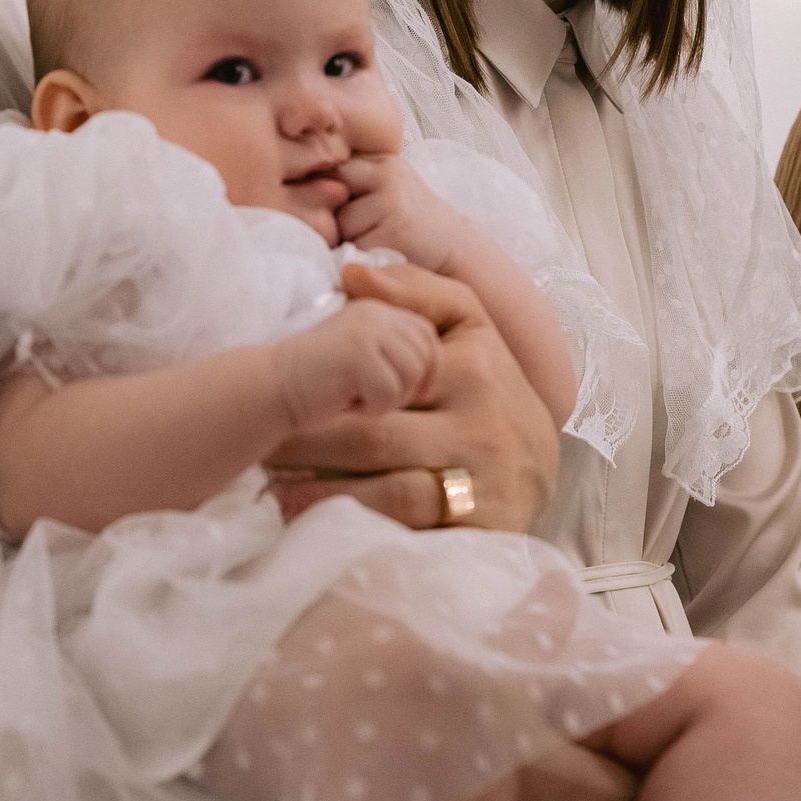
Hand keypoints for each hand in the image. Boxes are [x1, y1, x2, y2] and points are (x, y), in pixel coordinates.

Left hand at [268, 263, 557, 532]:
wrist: (541, 474)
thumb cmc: (489, 394)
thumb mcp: (469, 331)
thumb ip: (418, 292)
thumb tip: (350, 272)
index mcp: (477, 362)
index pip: (386, 368)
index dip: (325, 386)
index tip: (279, 394)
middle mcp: (485, 421)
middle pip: (372, 433)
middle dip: (306, 443)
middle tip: (258, 446)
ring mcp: (484, 480)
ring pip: (387, 487)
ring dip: (319, 488)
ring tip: (272, 486)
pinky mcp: (480, 528)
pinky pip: (402, 527)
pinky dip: (351, 521)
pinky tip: (311, 520)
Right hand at [274, 300, 438, 433]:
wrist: (272, 386)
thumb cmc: (318, 381)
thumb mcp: (363, 357)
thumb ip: (393, 354)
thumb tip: (432, 379)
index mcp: (379, 308)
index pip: (427, 335)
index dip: (425, 368)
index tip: (407, 392)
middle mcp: (376, 312)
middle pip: (426, 355)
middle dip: (408, 385)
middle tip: (376, 397)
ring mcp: (367, 330)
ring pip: (411, 374)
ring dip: (390, 398)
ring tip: (360, 399)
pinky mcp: (357, 352)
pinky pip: (389, 391)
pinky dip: (372, 407)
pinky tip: (347, 402)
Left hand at [335, 154, 468, 273]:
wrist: (457, 251)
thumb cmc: (413, 226)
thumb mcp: (388, 193)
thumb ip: (354, 188)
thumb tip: (301, 193)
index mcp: (381, 163)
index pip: (333, 171)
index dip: (325, 195)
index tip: (334, 213)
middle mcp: (386, 175)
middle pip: (330, 198)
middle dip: (337, 220)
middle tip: (362, 234)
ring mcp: (392, 201)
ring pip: (340, 225)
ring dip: (349, 241)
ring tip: (376, 244)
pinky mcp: (395, 230)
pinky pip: (355, 247)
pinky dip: (362, 258)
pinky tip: (383, 256)